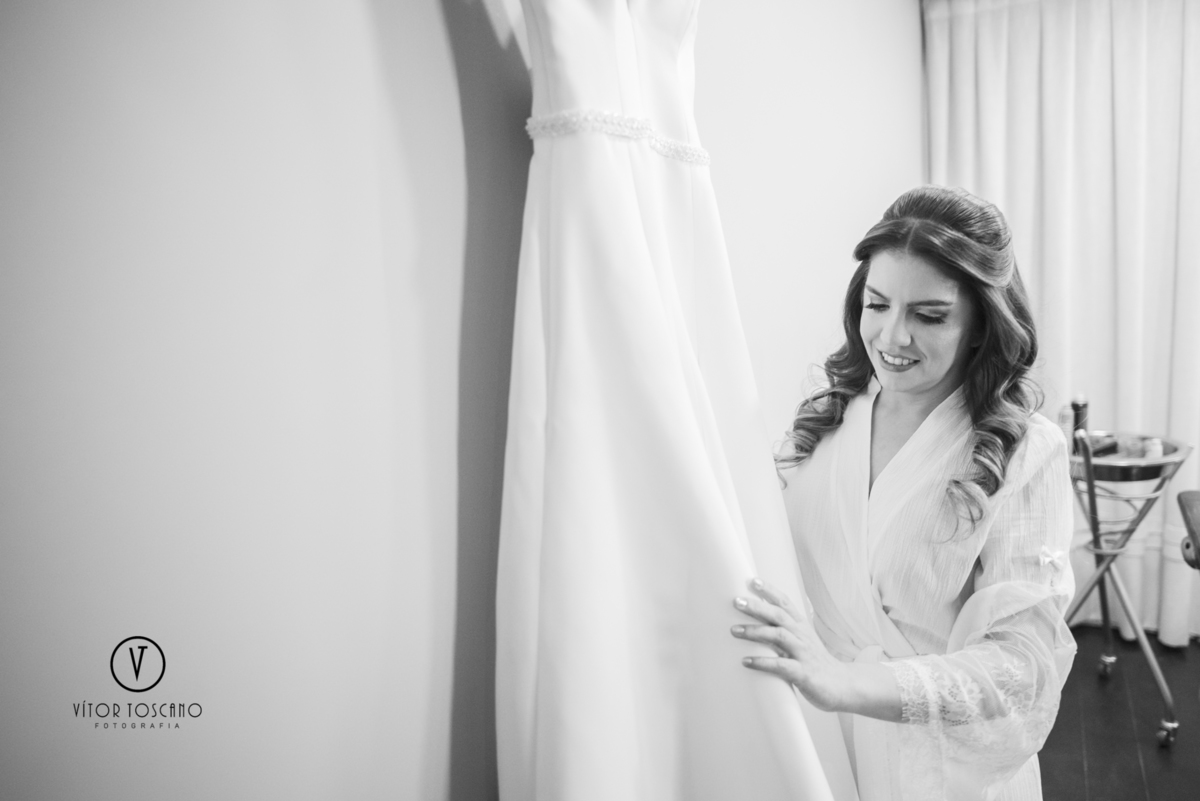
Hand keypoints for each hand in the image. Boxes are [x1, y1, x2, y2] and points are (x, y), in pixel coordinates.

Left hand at [730, 577, 849, 712]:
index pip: (785, 603)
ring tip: (734, 630)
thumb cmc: (815, 662)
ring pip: (778, 636)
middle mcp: (802, 636)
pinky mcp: (803, 673)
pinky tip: (746, 661)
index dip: (769, 590)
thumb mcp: (801, 641)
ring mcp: (803, 653)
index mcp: (801, 626)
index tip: (752, 580)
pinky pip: (781, 665)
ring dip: (755, 631)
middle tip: (736, 601)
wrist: (842, 685)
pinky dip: (762, 662)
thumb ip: (782, 630)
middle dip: (757, 606)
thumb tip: (754, 621)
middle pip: (778, 615)